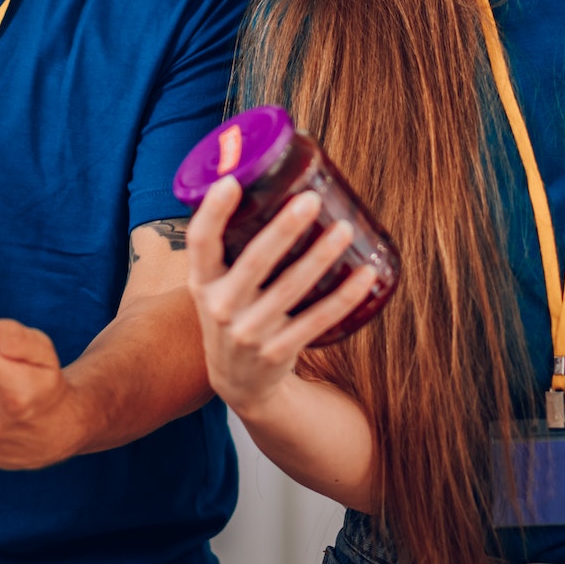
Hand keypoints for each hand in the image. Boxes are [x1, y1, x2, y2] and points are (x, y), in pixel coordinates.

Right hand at [184, 178, 376, 418]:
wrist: (239, 383)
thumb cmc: (234, 312)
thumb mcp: (217, 284)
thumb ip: (232, 245)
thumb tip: (266, 180)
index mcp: (202, 282)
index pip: (200, 243)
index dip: (213, 213)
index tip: (231, 182)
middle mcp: (220, 307)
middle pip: (253, 262)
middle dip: (283, 229)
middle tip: (310, 199)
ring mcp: (249, 333)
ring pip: (290, 289)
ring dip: (320, 257)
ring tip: (344, 229)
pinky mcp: (278, 352)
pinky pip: (316, 321)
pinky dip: (343, 297)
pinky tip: (364, 274)